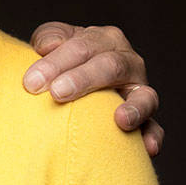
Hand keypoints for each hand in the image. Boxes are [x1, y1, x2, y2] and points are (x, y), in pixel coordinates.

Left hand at [24, 22, 161, 155]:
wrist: (69, 80)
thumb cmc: (58, 60)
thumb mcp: (50, 42)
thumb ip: (49, 37)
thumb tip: (47, 46)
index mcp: (103, 39)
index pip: (82, 47)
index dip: (55, 63)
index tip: (31, 82)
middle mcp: (127, 61)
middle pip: (110, 66)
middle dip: (82, 79)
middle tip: (56, 93)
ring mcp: (139, 90)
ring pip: (144, 96)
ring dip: (133, 108)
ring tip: (120, 120)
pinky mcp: (144, 117)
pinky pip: (154, 127)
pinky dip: (152, 136)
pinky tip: (146, 147)